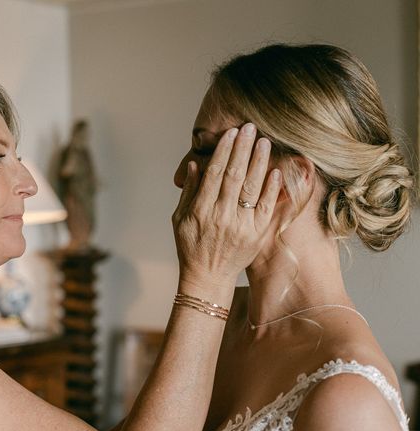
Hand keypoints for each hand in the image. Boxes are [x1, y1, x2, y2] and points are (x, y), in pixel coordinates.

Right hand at [172, 123, 281, 290]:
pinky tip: (275, 171)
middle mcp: (221, 216)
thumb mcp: (179, 219)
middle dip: (243, 149)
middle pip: (235, 175)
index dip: (223, 151)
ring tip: (264, 142)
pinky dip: (271, 189)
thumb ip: (188, 191)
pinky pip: (266, 208)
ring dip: (259, 162)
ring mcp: (241, 226)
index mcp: (200, 210)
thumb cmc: (191, 247)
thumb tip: (196, 164)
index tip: (230, 133)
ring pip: (252, 188)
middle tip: (250, 128)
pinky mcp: (256, 235)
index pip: (214, 174)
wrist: (208, 278)